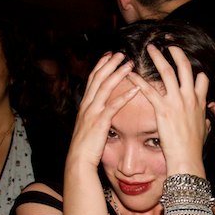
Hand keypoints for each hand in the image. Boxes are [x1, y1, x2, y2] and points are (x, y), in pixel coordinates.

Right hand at [67, 52, 138, 168]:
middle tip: (121, 53)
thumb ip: (94, 115)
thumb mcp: (88, 126)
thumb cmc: (85, 147)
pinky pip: (114, 106)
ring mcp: (92, 112)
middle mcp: (87, 105)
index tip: (110, 55)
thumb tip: (101, 110)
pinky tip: (136, 89)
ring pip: (105, 87)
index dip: (101, 65)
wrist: (78, 160)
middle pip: (98, 78)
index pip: (92, 79)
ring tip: (129, 64)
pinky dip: (125, 96)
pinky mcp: (100, 122)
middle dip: (110, 64)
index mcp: (85, 105)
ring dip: (118, 73)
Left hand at [127, 44, 207, 175]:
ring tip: (150, 48)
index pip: (201, 78)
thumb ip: (207, 116)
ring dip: (158, 58)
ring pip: (167, 72)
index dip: (194, 71)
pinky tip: (131, 74)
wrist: (187, 158)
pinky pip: (149, 91)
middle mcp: (189, 98)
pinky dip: (139, 81)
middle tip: (168, 43)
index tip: (185, 63)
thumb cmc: (194, 148)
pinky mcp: (163, 110)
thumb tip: (212, 110)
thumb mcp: (205, 129)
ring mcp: (176, 102)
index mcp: (199, 102)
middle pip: (184, 67)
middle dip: (176, 52)